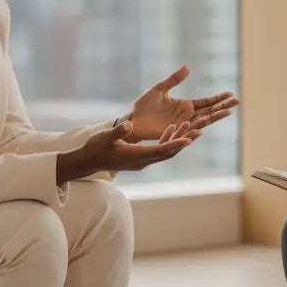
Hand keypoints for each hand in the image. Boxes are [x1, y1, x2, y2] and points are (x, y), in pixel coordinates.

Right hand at [56, 120, 200, 184]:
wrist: (88, 161)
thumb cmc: (96, 148)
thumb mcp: (105, 137)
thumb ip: (118, 131)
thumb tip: (129, 125)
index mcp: (136, 156)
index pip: (161, 151)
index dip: (176, 144)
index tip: (190, 139)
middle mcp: (143, 161)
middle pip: (168, 152)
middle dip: (183, 141)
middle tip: (198, 129)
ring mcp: (142, 161)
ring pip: (165, 151)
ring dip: (177, 140)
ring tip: (190, 126)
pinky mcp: (140, 158)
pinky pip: (159, 150)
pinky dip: (168, 140)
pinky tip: (172, 129)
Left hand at [127, 65, 237, 140]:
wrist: (133, 120)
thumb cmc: (144, 106)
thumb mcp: (159, 89)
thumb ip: (174, 79)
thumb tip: (188, 67)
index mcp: (186, 105)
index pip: (206, 101)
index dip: (218, 98)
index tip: (231, 94)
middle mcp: (187, 115)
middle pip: (210, 111)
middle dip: (223, 106)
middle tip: (237, 101)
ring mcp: (183, 124)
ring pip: (203, 120)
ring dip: (215, 116)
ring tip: (229, 111)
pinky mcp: (176, 132)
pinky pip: (189, 129)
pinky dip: (198, 127)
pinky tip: (207, 125)